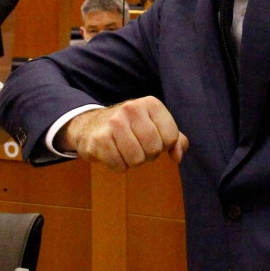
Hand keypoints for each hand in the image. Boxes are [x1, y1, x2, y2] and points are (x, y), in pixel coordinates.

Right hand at [58, 96, 188, 171]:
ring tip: (126, 151)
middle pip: (154, 149)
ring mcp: (114, 122)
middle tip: (138, 147)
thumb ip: (175, 140)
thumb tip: (178, 156)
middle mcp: (132, 108)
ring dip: (133, 162)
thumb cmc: (131, 128)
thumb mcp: (156, 126)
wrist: (91, 125)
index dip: (164, 145)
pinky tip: (113, 154)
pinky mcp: (99, 138)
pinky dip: (118, 166)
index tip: (152, 140)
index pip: (171, 137)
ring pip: (137, 159)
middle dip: (148, 155)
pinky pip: (119, 165)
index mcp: (151, 103)